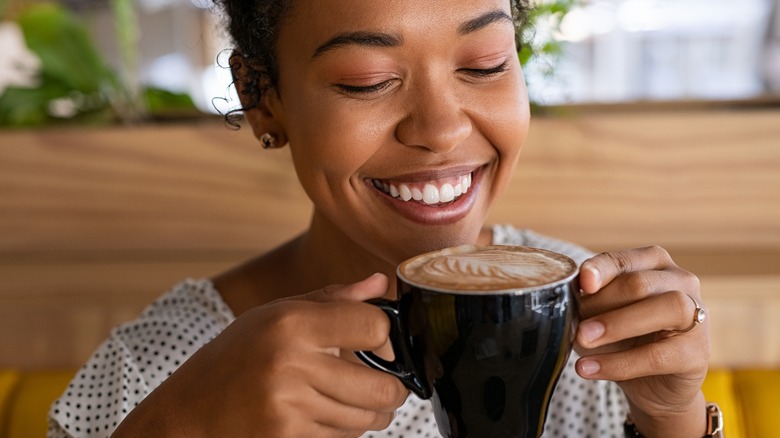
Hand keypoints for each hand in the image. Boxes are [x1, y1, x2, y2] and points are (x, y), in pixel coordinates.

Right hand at [113, 273, 407, 437]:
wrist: (186, 415)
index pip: (375, 326)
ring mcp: (288, 408)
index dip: (385, 336)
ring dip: (368, 413)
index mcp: (291, 323)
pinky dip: (342, 432)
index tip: (378, 343)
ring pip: (366, 419)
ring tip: (347, 400)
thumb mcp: (275, 316)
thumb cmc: (234, 359)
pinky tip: (321, 417)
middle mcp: (290, 364)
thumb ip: (332, 300)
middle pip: (381, 385)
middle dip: (391, 388)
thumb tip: (380, 282)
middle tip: (384, 384)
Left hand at [574, 246, 709, 436]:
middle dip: (602, 303)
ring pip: (664, 308)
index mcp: (652, 263)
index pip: (622, 260)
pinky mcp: (698, 353)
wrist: (652, 385)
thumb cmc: (624, 338)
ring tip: (582, 341)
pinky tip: (591, 368)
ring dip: (616, 325)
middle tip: (575, 325)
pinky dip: (620, 363)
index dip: (601, 269)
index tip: (582, 282)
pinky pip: (659, 355)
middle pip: (640, 284)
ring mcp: (696, 315)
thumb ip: (588, 302)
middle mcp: (680, 281)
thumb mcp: (600, 315)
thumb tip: (567, 301)